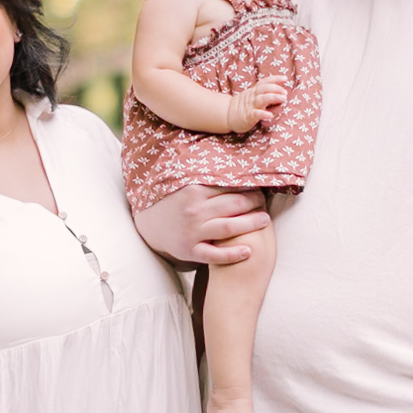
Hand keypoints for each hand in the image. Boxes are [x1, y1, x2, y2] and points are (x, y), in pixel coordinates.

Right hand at [133, 185, 269, 266]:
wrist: (148, 226)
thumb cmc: (173, 202)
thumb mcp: (185, 183)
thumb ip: (206, 175)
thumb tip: (233, 157)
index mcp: (194, 190)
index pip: (230, 186)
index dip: (248, 186)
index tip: (259, 185)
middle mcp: (194, 211)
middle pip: (234, 205)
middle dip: (254, 202)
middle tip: (264, 201)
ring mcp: (192, 232)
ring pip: (229, 228)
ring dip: (251, 224)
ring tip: (264, 220)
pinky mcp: (189, 251)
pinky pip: (215, 255)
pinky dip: (233, 255)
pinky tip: (248, 251)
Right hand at [225, 77, 287, 134]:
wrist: (227, 115)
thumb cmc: (244, 106)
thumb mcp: (252, 96)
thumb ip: (264, 93)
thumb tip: (281, 91)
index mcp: (254, 91)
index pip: (265, 82)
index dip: (275, 79)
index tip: (285, 78)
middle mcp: (253, 96)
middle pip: (264, 89)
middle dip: (276, 89)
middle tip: (285, 92)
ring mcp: (250, 106)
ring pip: (261, 99)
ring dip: (273, 97)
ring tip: (283, 98)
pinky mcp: (247, 116)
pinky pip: (255, 114)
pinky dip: (263, 114)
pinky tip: (270, 115)